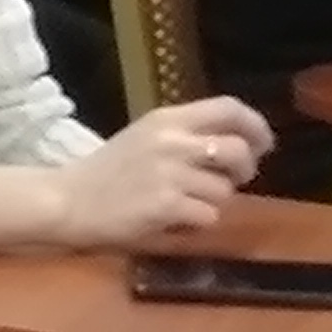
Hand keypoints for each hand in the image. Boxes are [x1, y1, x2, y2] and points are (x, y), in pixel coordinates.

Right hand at [60, 95, 269, 248]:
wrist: (68, 201)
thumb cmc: (106, 171)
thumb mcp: (145, 137)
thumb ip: (186, 135)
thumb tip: (237, 144)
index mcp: (167, 119)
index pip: (229, 108)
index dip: (255, 125)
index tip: (263, 143)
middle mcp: (172, 141)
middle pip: (238, 149)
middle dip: (246, 168)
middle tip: (234, 180)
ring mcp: (169, 174)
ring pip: (225, 189)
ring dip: (214, 201)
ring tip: (187, 203)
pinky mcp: (165, 206)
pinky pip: (208, 216)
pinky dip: (197, 223)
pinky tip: (175, 220)